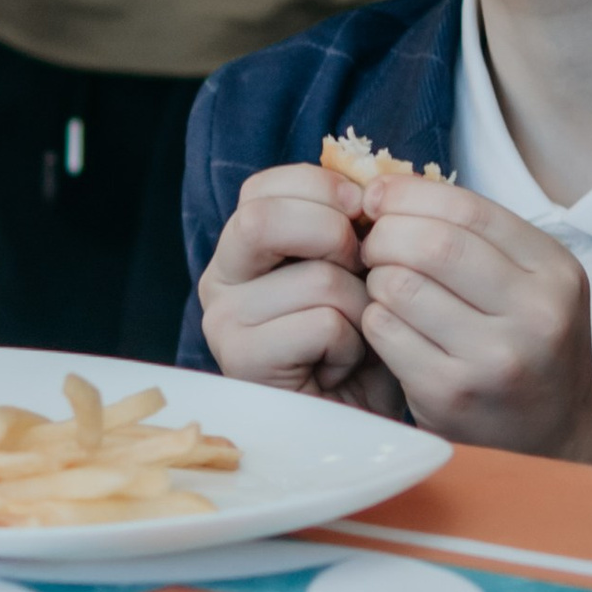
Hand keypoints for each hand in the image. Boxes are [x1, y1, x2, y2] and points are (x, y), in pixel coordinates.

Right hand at [199, 164, 388, 404]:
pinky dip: (352, 344)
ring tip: (351, 335)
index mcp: (242, 243)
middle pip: (265, 219)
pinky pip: (324, 325)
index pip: (266, 186)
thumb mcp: (357, 261)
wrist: (358, 412)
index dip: (324, 188)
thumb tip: (371, 179)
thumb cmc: (360, 332)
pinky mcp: (244, 362)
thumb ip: (352, 217)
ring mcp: (224, 322)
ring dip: (360, 307)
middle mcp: (219, 277)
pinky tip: (340, 366)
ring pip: (318, 278)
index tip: (363, 209)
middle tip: (360, 267)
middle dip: (334, 235)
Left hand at [353, 175, 591, 461]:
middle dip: (384, 234)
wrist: (554, 442)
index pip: (468, 208)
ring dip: (376, 278)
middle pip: (431, 244)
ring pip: (400, 286)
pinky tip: (387, 325)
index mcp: (556, 272)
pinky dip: (373, 319)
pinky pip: (385, 332)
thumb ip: (476, 237)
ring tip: (384, 285)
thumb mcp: (530, 284)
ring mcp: (493, 360)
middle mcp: (535, 314)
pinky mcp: (451, 396)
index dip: (409, 194)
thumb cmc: (530, 349)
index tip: (377, 196)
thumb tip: (387, 187)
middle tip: (370, 243)